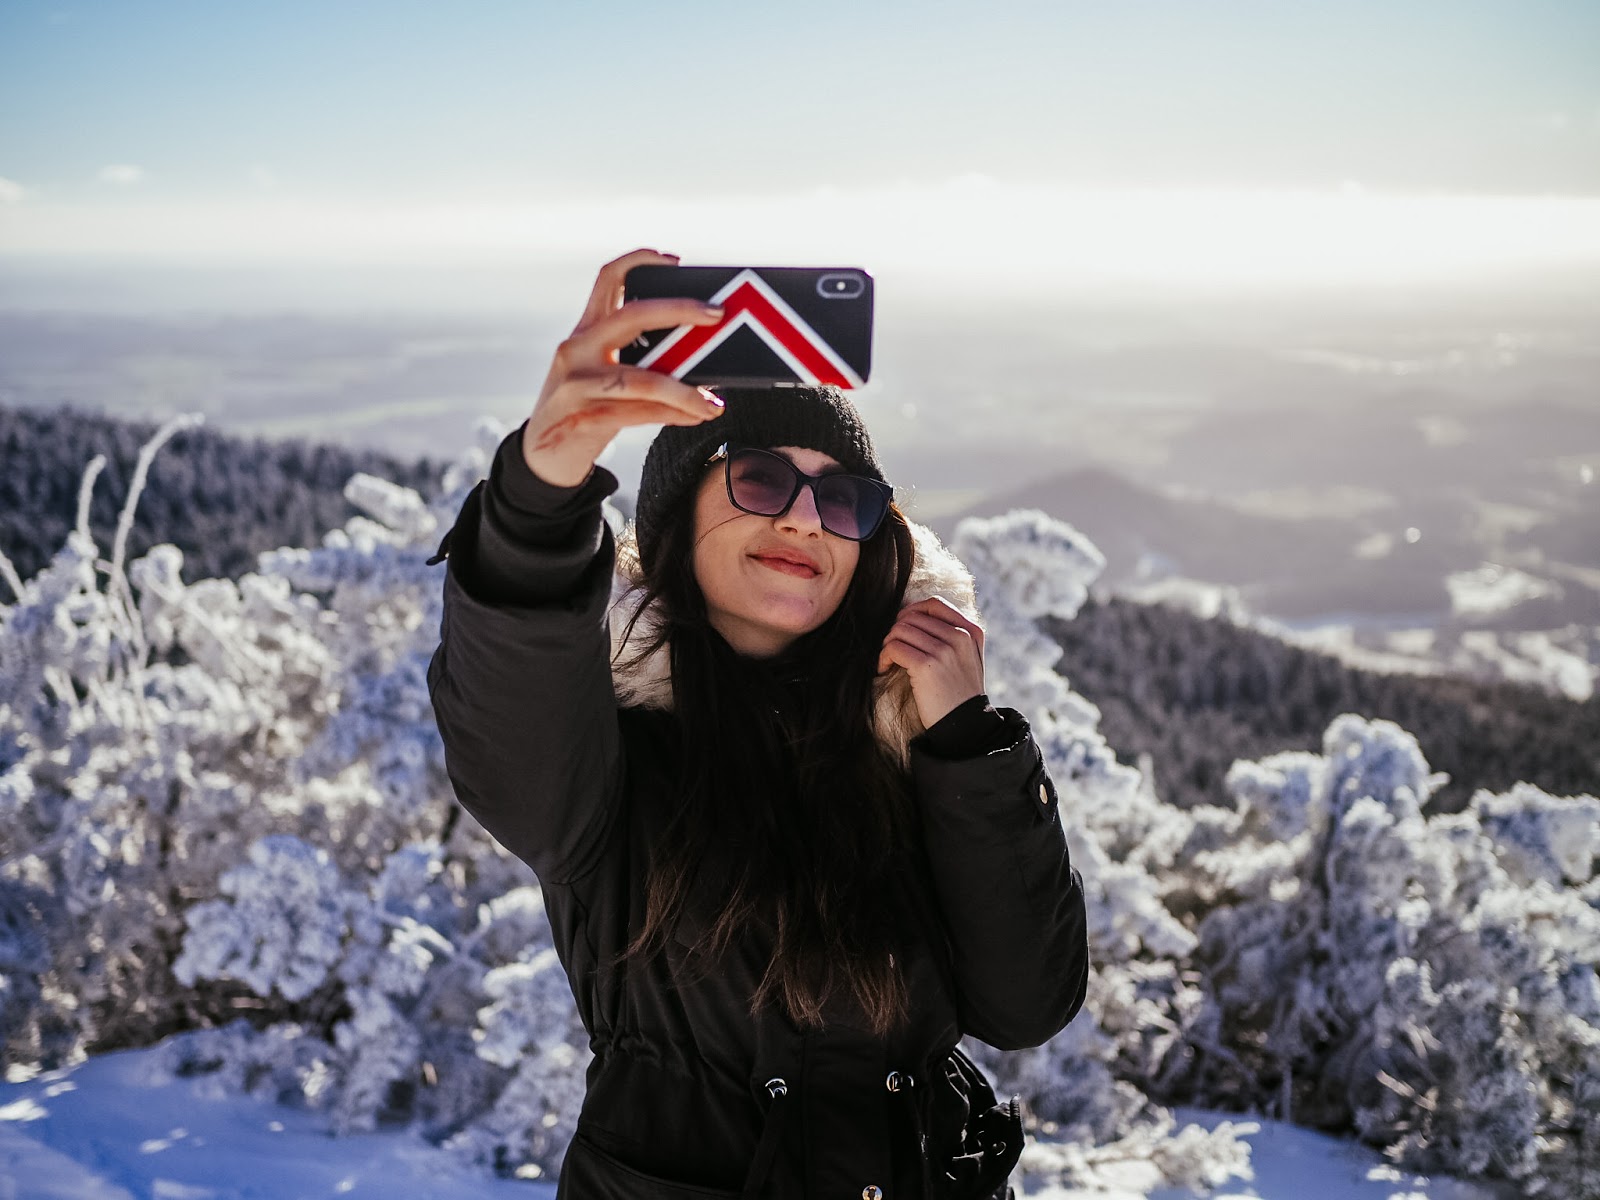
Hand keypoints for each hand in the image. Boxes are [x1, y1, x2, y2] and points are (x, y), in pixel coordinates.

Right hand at [522, 248, 728, 486]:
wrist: (542, 456)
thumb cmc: (585, 407)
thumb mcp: (600, 373)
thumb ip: (635, 358)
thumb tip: (698, 353)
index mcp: (585, 330)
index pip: (608, 279)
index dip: (639, 260)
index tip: (675, 260)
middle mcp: (576, 348)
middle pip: (632, 316)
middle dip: (678, 310)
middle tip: (717, 314)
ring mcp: (575, 383)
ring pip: (642, 379)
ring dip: (684, 391)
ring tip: (714, 403)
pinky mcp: (580, 417)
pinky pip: (637, 413)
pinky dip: (671, 416)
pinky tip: (694, 417)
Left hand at [876, 597, 985, 728]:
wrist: (966, 726)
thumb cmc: (959, 693)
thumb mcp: (966, 658)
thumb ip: (951, 635)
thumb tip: (912, 615)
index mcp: (971, 631)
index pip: (934, 604)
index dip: (911, 612)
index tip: (902, 629)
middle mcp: (960, 636)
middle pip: (912, 617)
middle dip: (896, 632)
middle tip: (892, 651)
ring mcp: (945, 650)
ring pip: (900, 630)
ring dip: (887, 645)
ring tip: (889, 661)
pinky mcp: (927, 665)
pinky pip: (893, 647)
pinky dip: (883, 657)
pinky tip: (885, 669)